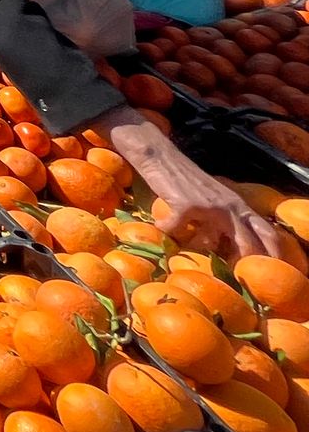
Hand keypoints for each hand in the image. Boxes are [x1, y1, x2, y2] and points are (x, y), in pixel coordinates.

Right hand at [97, 105, 279, 259]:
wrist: (160, 155)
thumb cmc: (184, 179)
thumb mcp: (212, 200)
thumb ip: (221, 222)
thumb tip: (222, 251)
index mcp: (239, 205)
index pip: (267, 233)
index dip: (272, 255)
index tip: (263, 272)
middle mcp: (230, 206)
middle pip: (250, 244)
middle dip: (243, 263)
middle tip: (230, 276)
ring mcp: (209, 206)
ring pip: (214, 243)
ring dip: (197, 249)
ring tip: (187, 252)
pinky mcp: (186, 205)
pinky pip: (177, 231)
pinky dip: (167, 230)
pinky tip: (161, 226)